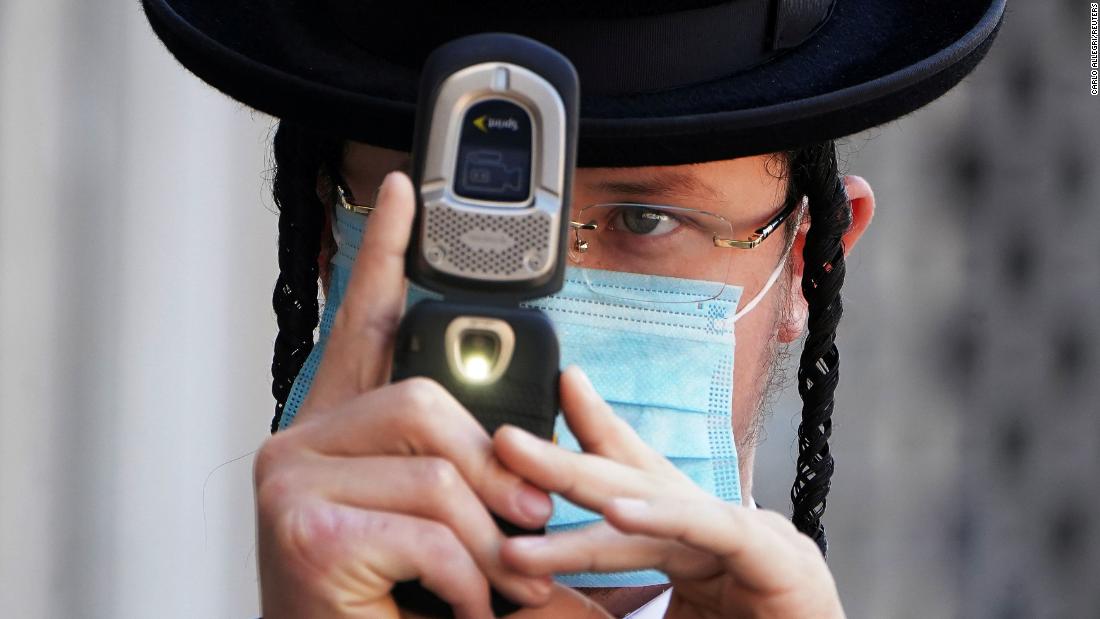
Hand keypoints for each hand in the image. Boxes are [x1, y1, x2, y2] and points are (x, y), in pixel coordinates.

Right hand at [254, 171, 561, 618]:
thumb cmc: (391, 600)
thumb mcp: (441, 524)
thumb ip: (465, 470)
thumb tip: (524, 445)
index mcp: (340, 430)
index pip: (366, 320)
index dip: (390, 254)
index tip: (406, 191)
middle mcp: (299, 441)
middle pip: (427, 400)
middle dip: (497, 470)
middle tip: (531, 525)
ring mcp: (290, 482)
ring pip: (438, 469)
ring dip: (491, 542)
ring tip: (498, 586)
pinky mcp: (304, 529)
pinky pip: (430, 529)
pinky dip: (468, 581)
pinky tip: (458, 607)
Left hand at [493, 366, 846, 618]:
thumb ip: (611, 605)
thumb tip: (536, 596)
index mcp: (688, 540)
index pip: (633, 476)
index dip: (591, 431)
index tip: (555, 387)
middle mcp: (713, 528)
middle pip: (629, 480)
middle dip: (564, 454)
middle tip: (503, 433)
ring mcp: (747, 537)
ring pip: (655, 500)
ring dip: (582, 482)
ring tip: (521, 461)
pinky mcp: (776, 561)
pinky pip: (711, 531)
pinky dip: (663, 519)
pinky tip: (614, 510)